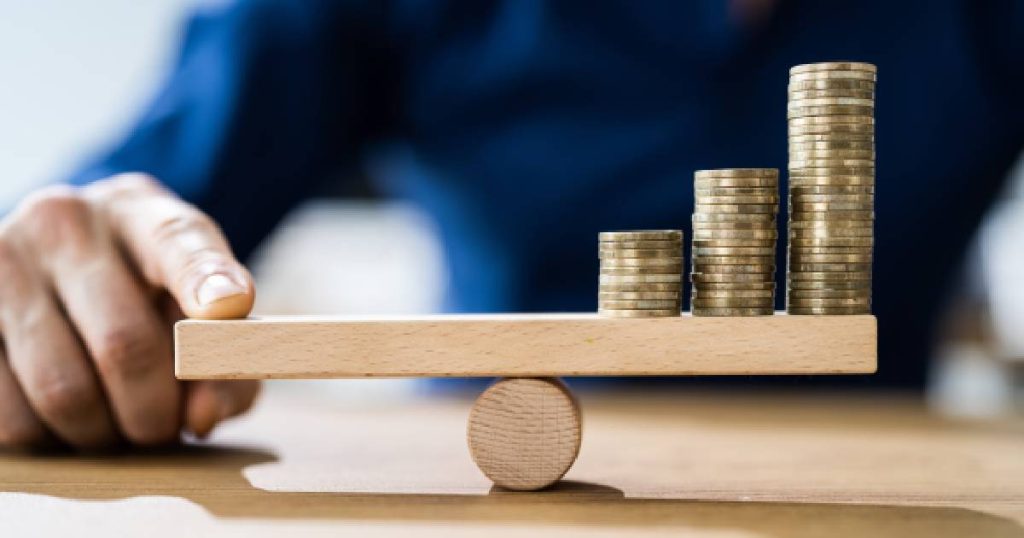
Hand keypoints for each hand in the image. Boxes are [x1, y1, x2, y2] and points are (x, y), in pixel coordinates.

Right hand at [0, 173, 258, 449]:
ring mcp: (3, 260)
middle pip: (125, 344)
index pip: (178, 242)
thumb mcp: (201, 311)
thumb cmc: (152, 296)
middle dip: (155, 412)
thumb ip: (226, 361)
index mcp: (142, 212)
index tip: (229, 305)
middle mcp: (67, 222)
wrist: (61, 266)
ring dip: (101, 434)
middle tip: (163, 429)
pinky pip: (8, 413)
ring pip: (62, 389)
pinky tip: (65, 420)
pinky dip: (48, 439)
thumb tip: (200, 416)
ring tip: (116, 426)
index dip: (203, 279)